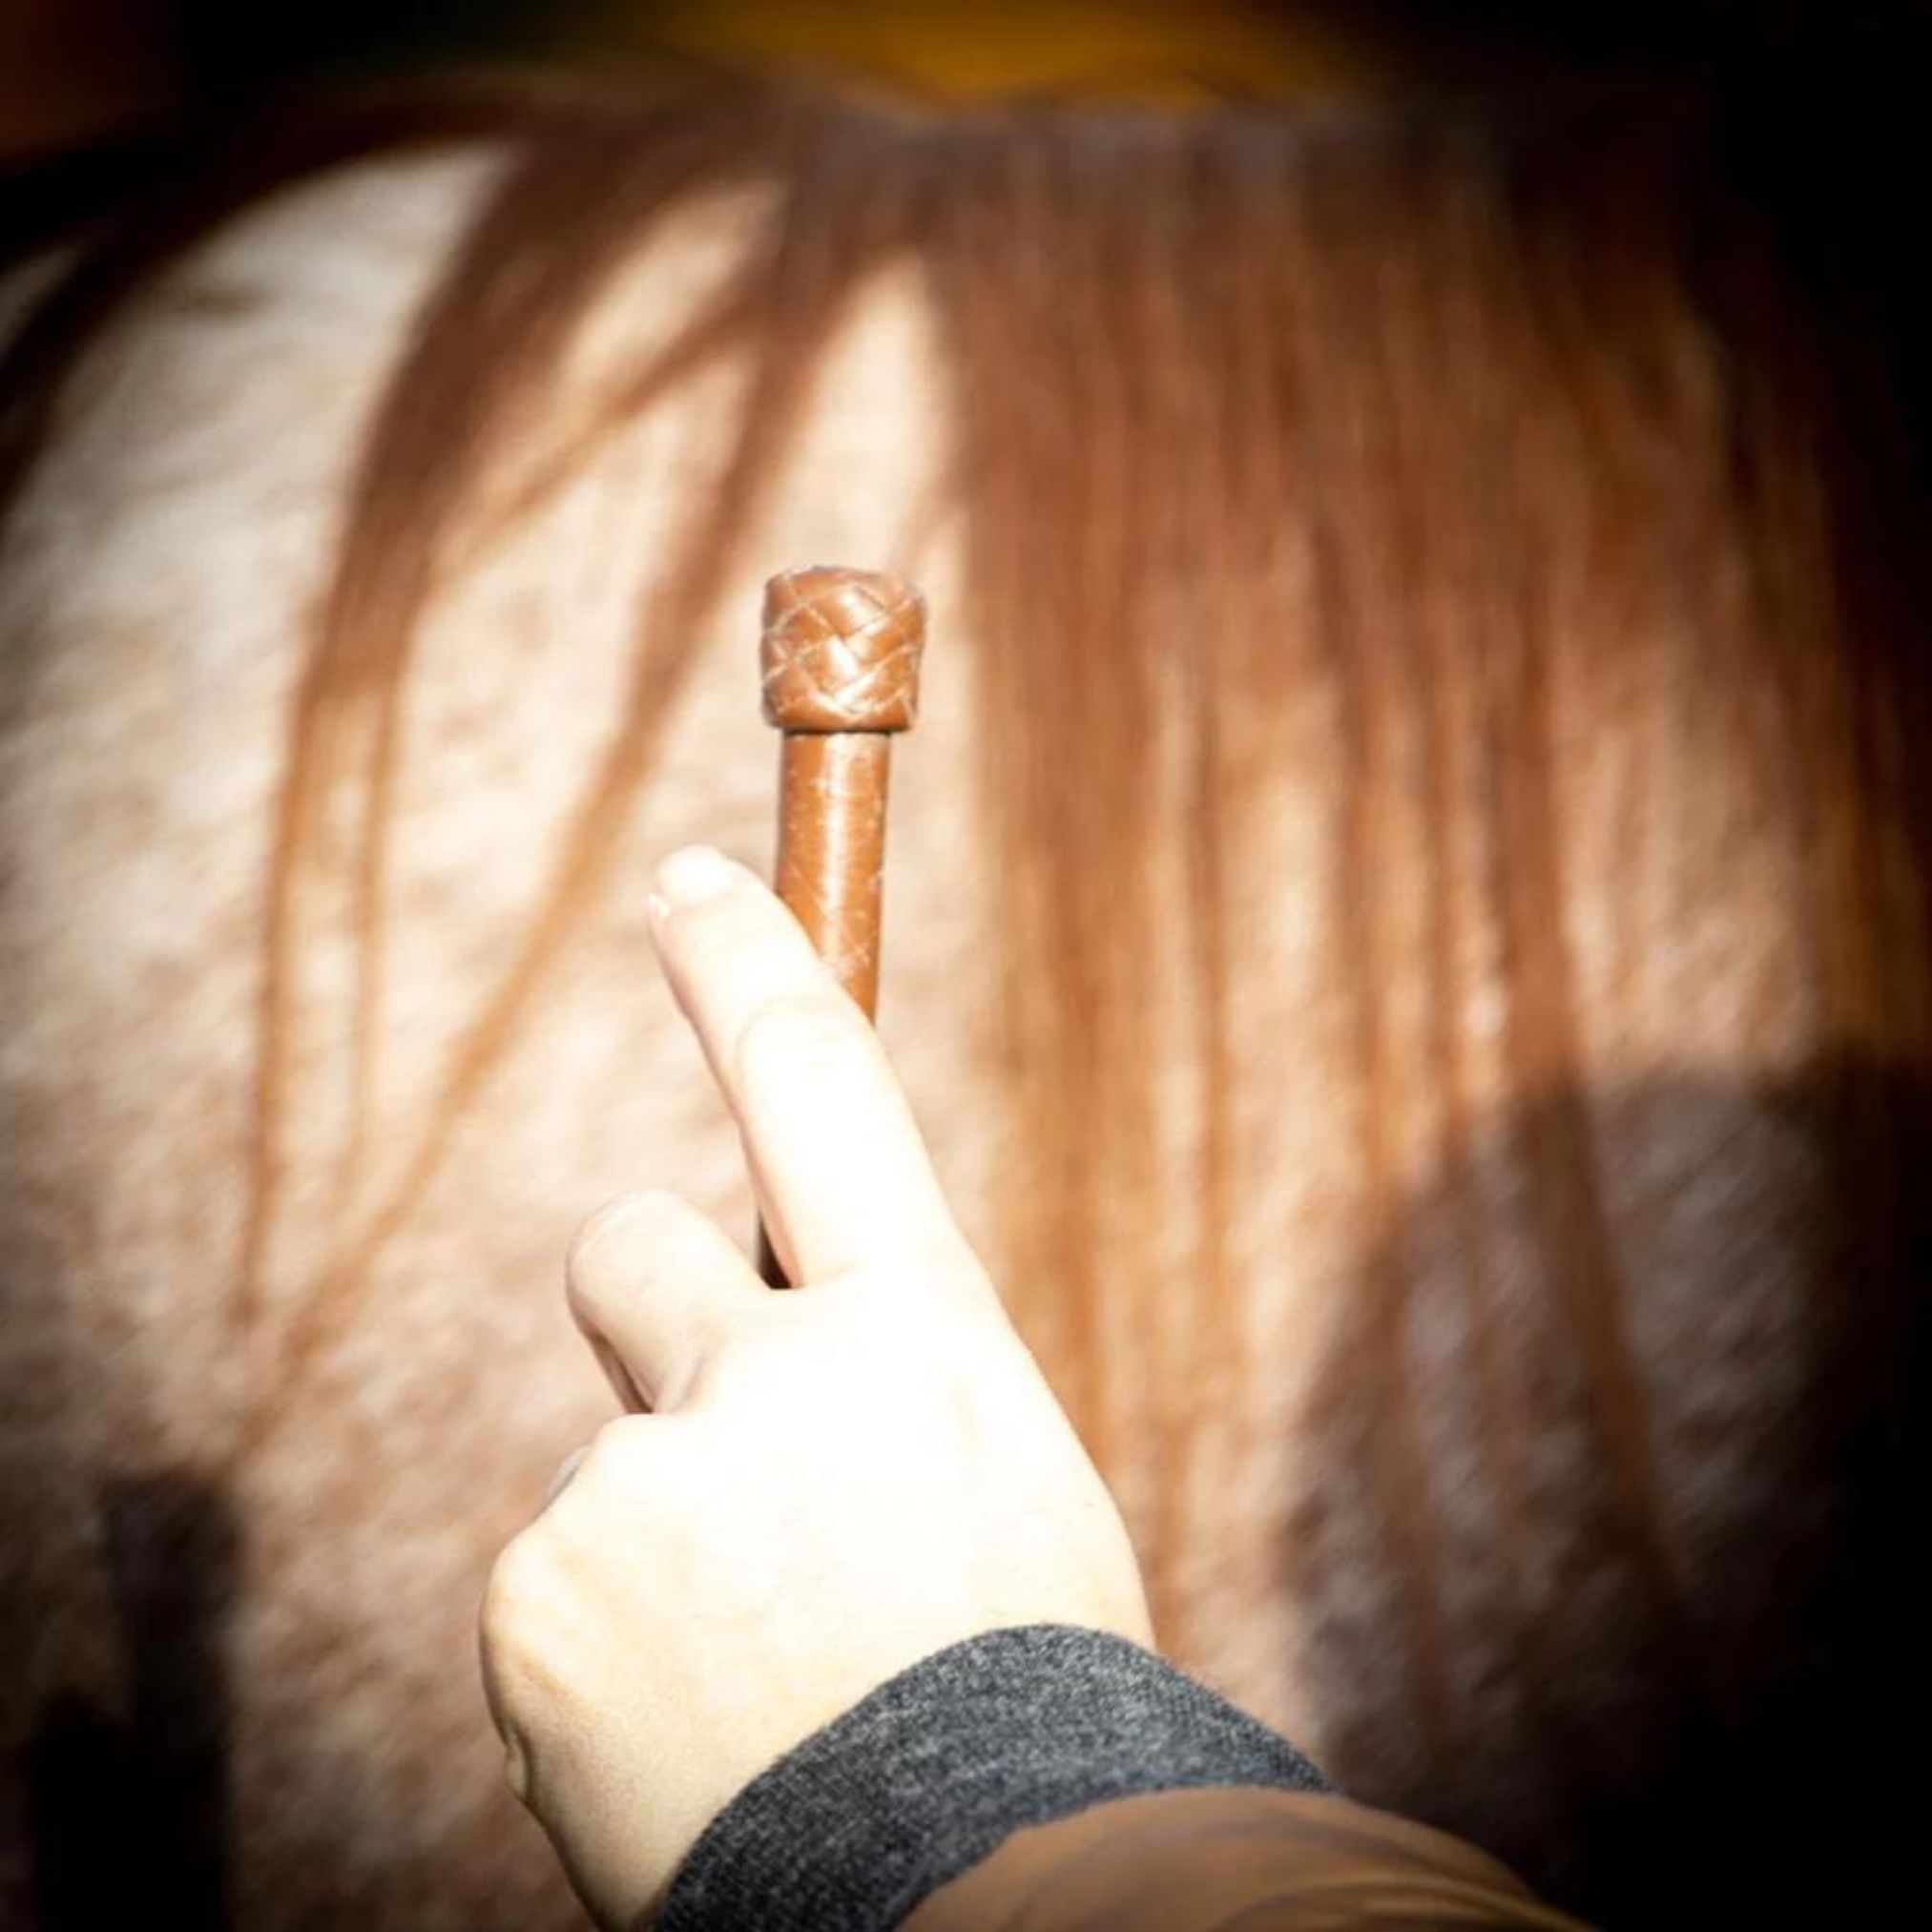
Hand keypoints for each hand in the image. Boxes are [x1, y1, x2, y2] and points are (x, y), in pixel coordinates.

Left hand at [479, 846, 1154, 1927]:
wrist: (976, 1892)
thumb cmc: (1019, 1692)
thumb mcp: (993, 1488)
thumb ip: (871, 1393)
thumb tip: (758, 1352)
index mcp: (916, 1334)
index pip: (812, 1084)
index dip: (744, 964)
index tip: (686, 882)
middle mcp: (767, 1377)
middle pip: (635, 1243)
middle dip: (663, 1307)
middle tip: (724, 1444)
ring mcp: (638, 1486)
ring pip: (608, 1455)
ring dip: (662, 1541)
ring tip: (762, 1681)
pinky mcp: (540, 1602)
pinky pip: (559, 1588)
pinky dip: (610, 1655)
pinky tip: (696, 1742)